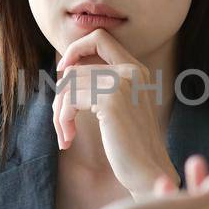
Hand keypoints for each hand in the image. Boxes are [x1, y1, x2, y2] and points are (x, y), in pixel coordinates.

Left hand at [53, 30, 174, 198]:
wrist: (148, 171)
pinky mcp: (111, 101)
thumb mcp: (119, 107)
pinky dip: (62, 120)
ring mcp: (123, 83)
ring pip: (69, 84)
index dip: (76, 49)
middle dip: (61, 96)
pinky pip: (69, 101)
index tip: (64, 71)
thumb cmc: (130, 146)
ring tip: (65, 134)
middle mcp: (132, 71)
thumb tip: (65, 71)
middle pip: (76, 68)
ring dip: (59, 113)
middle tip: (62, 122)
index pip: (100, 37)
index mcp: (137, 69)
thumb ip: (101, 85)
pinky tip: (68, 139)